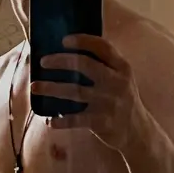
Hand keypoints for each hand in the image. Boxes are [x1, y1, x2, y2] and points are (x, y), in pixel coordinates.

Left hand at [31, 34, 144, 150]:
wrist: (138, 132)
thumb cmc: (122, 99)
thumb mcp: (121, 78)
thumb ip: (104, 64)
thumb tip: (71, 50)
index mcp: (122, 67)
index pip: (102, 47)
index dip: (82, 41)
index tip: (63, 40)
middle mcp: (117, 82)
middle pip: (85, 65)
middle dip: (61, 61)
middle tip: (43, 62)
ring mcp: (110, 103)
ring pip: (75, 91)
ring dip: (51, 89)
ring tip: (35, 87)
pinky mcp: (103, 122)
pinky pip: (77, 119)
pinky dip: (61, 120)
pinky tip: (48, 120)